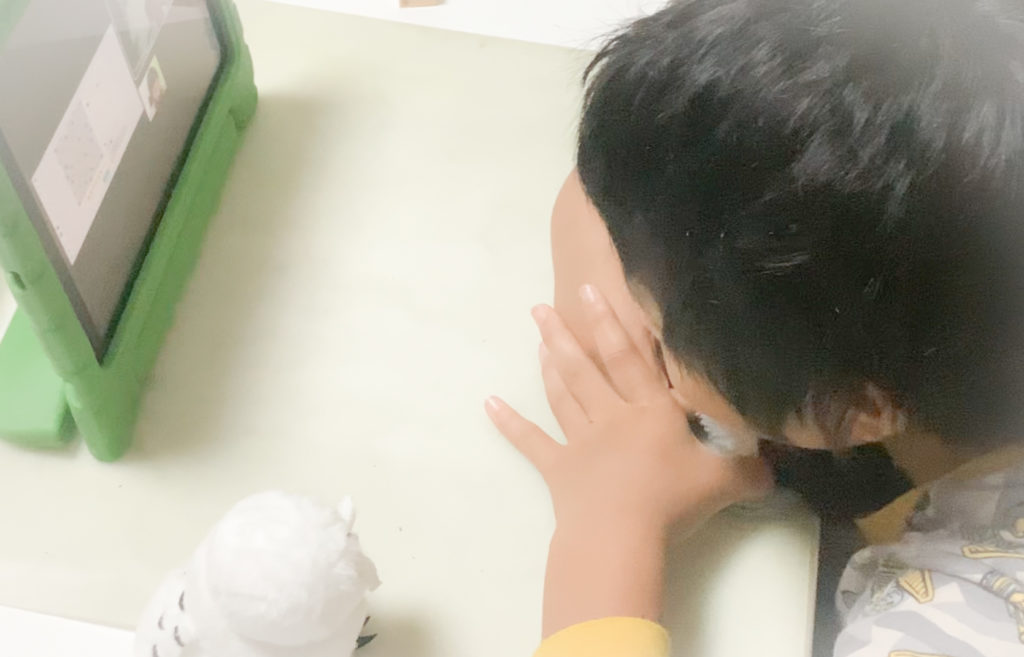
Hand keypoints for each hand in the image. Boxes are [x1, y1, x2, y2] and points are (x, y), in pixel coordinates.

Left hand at [487, 285, 772, 537]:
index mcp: (649, 411)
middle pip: (585, 368)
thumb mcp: (725, 482)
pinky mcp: (559, 469)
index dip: (612, 323)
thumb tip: (777, 464)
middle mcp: (611, 417)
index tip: (590, 292)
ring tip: (537, 340)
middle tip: (541, 307)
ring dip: (548, 366)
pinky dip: (509, 424)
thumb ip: (752, 469)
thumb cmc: (673, 501)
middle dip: (564, 334)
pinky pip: (532, 442)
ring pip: (562, 394)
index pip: (630, 357)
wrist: (622, 535)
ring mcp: (580, 442)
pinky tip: (489, 405)